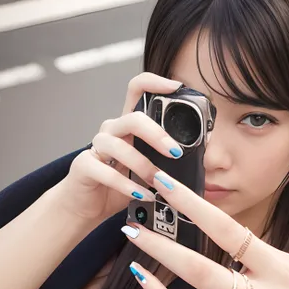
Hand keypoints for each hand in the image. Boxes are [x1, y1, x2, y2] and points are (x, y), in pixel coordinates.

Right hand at [54, 73, 182, 223]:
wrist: (86, 206)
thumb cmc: (119, 185)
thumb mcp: (149, 169)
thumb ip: (167, 158)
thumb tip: (204, 152)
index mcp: (128, 125)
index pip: (137, 88)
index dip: (155, 82)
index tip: (177, 86)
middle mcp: (111, 130)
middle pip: (133, 118)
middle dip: (157, 134)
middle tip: (175, 152)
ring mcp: (96, 147)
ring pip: (119, 146)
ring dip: (143, 166)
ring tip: (158, 183)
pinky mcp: (83, 165)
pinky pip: (106, 171)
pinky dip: (127, 185)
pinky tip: (143, 195)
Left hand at [122, 169, 288, 288]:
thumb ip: (271, 275)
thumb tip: (238, 263)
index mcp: (285, 268)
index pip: (233, 228)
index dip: (195, 204)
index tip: (168, 183)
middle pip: (206, 253)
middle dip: (165, 233)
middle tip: (132, 217)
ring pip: (199, 280)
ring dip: (161, 257)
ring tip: (132, 241)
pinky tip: (148, 287)